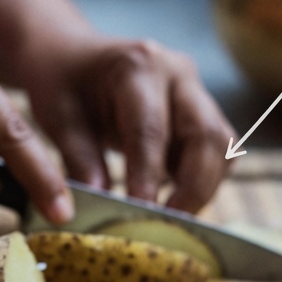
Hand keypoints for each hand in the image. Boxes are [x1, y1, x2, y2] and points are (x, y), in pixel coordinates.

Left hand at [21, 36, 232, 211]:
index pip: (151, 129)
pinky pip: (218, 152)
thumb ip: (80, 161)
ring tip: (170, 218)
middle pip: (207, 136)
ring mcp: (196, 91)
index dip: (149, 176)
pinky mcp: (202, 111)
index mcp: (138, 66)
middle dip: (193, 188)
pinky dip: (202, 180)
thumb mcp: (59, 118)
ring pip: (222, 146)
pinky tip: (174, 199)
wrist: (72, 55)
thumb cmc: (62, 83)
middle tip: (166, 226)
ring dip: (203, 187)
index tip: (141, 214)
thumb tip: (96, 208)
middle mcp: (178, 73)